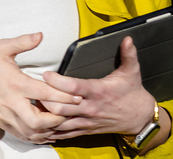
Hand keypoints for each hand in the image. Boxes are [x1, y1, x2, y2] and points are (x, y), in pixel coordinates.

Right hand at [0, 33, 83, 143]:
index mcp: (15, 83)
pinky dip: (38, 137)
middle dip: (57, 119)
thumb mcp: (1, 47)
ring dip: (49, 130)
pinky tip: (47, 131)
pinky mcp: (4, 124)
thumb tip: (40, 35)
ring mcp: (8, 116)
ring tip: (61, 121)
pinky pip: (24, 136)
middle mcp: (12, 103)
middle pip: (38, 121)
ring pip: (32, 132)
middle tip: (70, 112)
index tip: (77, 96)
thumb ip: (23, 42)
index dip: (63, 96)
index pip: (44, 93)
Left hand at [39, 36, 155, 139]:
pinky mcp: (85, 129)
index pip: (73, 88)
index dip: (57, 82)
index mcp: (98, 91)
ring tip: (33, 104)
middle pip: (61, 107)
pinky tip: (41, 123)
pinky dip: (52, 128)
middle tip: (32, 89)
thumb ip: (128, 54)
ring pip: (60, 122)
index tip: (46, 74)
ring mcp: (87, 120)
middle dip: (46, 99)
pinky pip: (65, 133)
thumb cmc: (132, 92)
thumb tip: (127, 38)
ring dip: (46, 115)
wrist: (139, 117)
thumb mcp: (132, 71)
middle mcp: (90, 108)